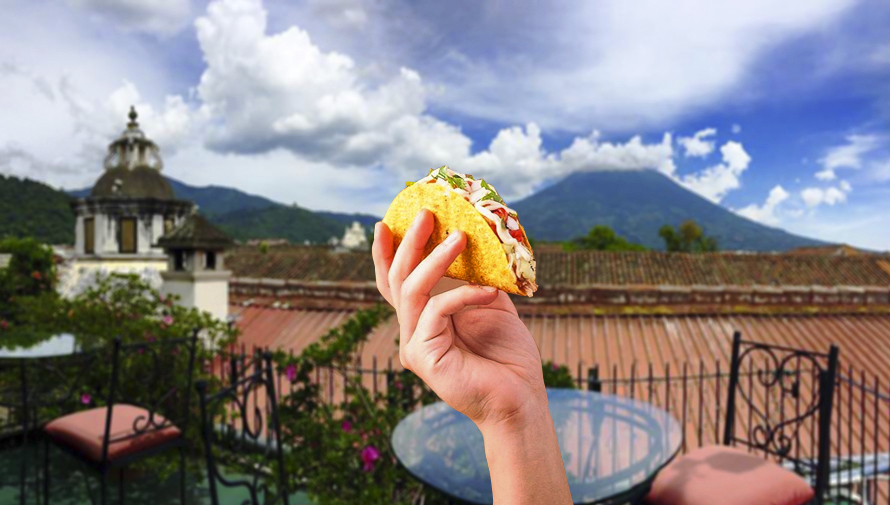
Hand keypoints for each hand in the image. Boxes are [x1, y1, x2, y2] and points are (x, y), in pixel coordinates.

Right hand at [372, 209, 546, 429]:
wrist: (521, 400)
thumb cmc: (508, 358)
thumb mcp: (491, 306)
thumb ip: (475, 280)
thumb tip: (473, 243)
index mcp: (425, 321)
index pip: (397, 284)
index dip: (388, 254)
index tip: (388, 223)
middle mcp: (413, 332)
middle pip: (396, 281)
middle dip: (408, 244)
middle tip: (426, 214)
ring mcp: (414, 345)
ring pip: (411, 290)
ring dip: (434, 259)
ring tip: (459, 236)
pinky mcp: (423, 356)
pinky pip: (436, 311)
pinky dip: (463, 295)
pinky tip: (488, 291)